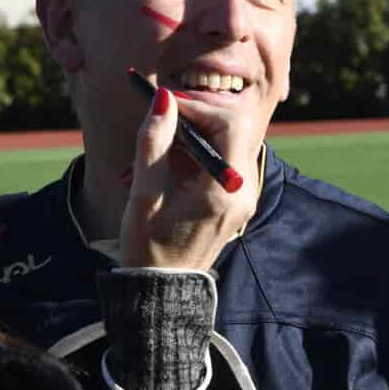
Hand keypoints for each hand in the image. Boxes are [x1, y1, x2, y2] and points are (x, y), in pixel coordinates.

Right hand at [120, 88, 255, 270]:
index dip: (196, 105)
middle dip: (196, 116)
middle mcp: (243, 191)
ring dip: (194, 134)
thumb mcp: (144, 193)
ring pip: (228, 142)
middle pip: (232, 128)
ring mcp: (243, 197)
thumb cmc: (149, 247)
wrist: (163, 290)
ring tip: (160, 149)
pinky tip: (170, 166)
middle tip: (162, 118)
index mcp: (224, 190)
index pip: (228, 122)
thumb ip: (154, 142)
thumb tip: (163, 99)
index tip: (165, 105)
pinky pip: (224, 161)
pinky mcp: (235, 201)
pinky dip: (198, 152)